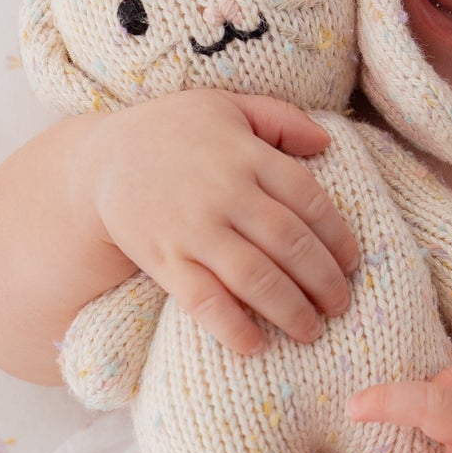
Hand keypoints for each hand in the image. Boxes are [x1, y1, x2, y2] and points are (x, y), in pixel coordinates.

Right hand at [78, 89, 360, 352]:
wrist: (100, 160)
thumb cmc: (172, 132)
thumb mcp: (226, 107)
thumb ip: (280, 119)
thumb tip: (325, 142)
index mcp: (246, 155)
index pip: (308, 199)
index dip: (337, 237)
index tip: (351, 264)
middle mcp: (224, 192)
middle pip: (289, 242)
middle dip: (323, 280)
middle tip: (340, 305)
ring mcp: (192, 228)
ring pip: (255, 276)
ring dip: (290, 309)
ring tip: (311, 330)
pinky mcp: (163, 259)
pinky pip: (203, 300)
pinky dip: (232, 327)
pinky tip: (255, 345)